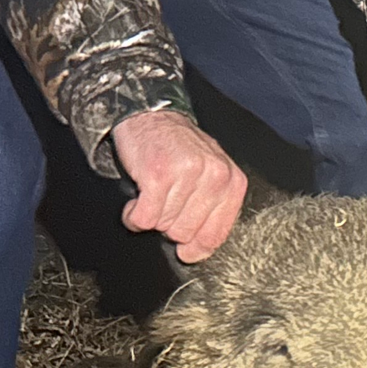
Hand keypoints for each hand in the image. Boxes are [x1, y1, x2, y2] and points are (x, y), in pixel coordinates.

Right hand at [110, 109, 247, 262]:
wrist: (151, 116)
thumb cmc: (180, 150)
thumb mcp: (210, 173)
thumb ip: (212, 209)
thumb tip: (196, 251)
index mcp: (232, 181)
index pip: (216, 234)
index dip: (196, 247)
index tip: (185, 250)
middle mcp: (214, 177)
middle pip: (185, 233)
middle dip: (169, 224)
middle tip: (165, 202)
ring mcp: (187, 175)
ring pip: (163, 226)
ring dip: (151, 215)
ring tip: (152, 194)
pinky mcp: (158, 175)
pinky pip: (143, 218)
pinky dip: (133, 216)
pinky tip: (137, 200)